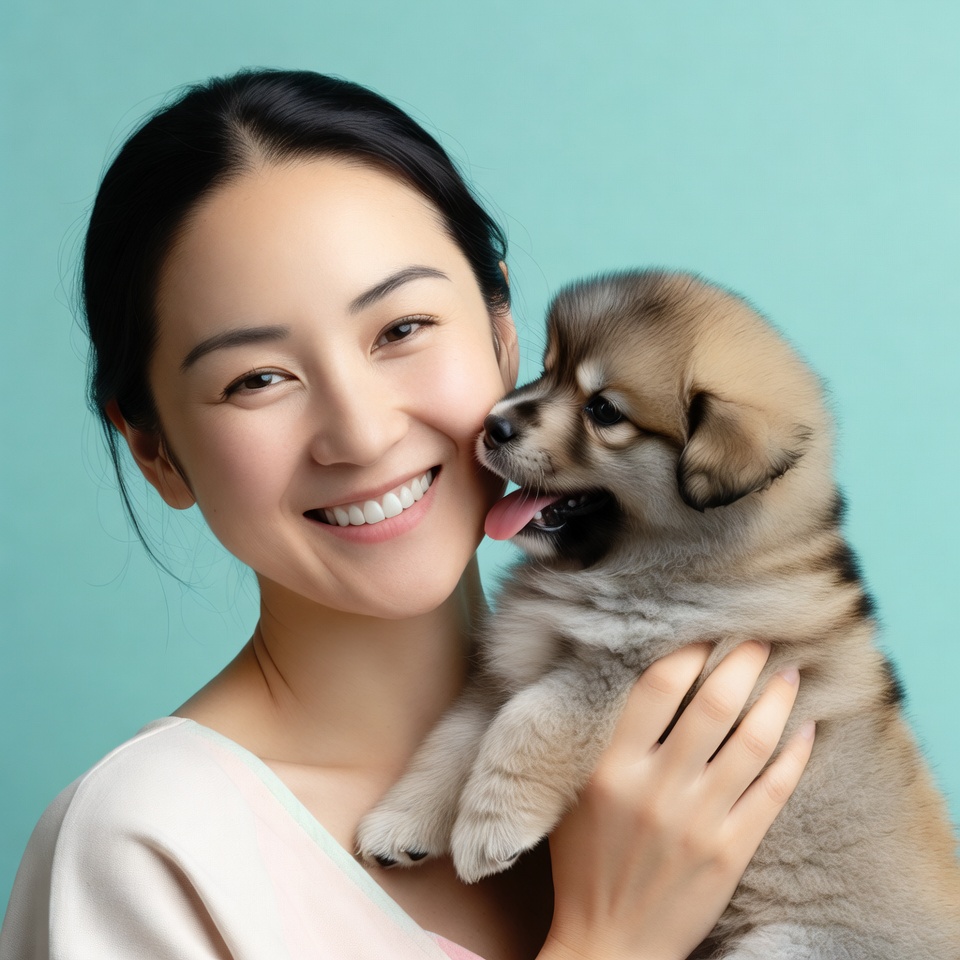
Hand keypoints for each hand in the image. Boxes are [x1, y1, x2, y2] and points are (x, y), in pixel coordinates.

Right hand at [539, 641, 814, 959]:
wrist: (610, 941)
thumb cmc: (584, 863)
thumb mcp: (572, 795)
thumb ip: (596, 741)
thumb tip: (630, 680)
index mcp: (611, 768)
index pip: (657, 687)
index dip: (687, 650)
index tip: (704, 630)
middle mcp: (658, 788)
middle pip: (714, 705)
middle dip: (743, 662)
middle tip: (759, 638)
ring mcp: (700, 821)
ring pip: (752, 742)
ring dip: (777, 700)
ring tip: (789, 671)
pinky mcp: (732, 851)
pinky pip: (774, 790)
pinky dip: (795, 754)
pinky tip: (807, 728)